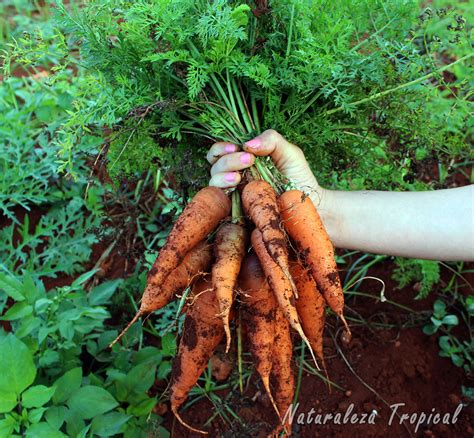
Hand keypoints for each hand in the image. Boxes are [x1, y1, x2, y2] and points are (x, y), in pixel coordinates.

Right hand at [206, 129, 321, 199]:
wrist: (310, 205)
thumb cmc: (298, 177)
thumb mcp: (289, 152)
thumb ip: (271, 140)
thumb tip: (247, 144)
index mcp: (243, 161)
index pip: (219, 153)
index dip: (221, 148)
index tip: (235, 147)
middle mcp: (235, 177)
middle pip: (214, 166)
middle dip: (228, 160)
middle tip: (249, 160)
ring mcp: (235, 196)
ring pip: (213, 183)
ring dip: (222, 176)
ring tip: (239, 177)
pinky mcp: (236, 213)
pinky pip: (220, 204)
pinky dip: (223, 193)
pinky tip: (236, 187)